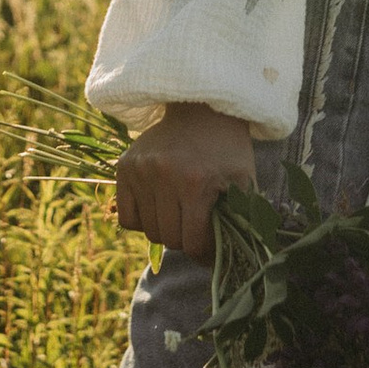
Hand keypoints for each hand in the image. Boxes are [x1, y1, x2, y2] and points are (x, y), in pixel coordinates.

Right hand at [114, 102, 256, 259]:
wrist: (201, 107)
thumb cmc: (227, 150)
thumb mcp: (244, 182)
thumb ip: (241, 220)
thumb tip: (228, 259)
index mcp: (195, 182)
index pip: (191, 243)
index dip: (203, 250)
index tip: (210, 241)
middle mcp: (163, 175)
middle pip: (168, 239)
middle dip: (184, 239)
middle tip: (195, 225)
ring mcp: (140, 170)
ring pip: (147, 231)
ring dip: (164, 229)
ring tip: (178, 213)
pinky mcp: (124, 167)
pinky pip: (126, 217)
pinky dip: (141, 220)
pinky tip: (157, 207)